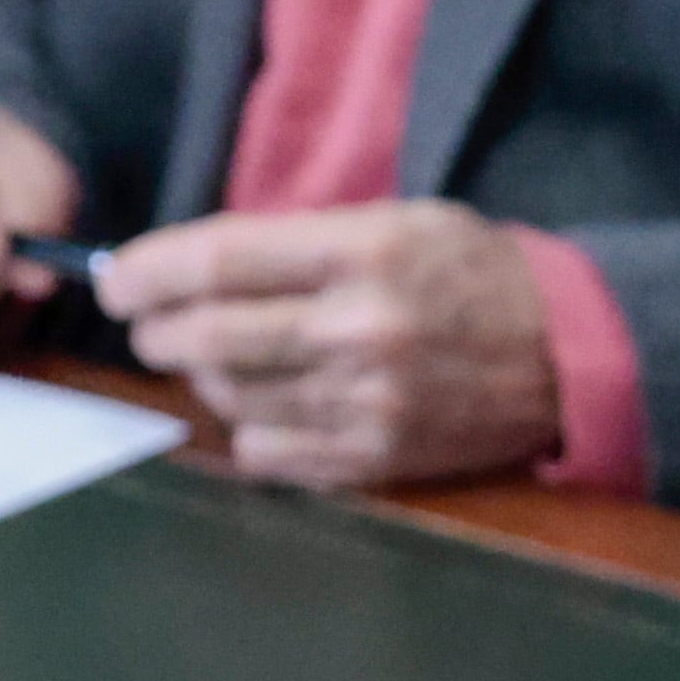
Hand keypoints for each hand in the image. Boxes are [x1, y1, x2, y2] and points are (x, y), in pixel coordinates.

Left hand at [96, 203, 559, 490]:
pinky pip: (269, 451)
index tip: (114, 276)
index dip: (148, 270)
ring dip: (204, 375)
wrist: (565, 353)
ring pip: (233, 395)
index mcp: (366, 252)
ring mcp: (367, 402)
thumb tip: (192, 267)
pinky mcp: (376, 459)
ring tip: (216, 354)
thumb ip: (300, 242)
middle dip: (155, 330)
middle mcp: (361, 329)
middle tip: (144, 322)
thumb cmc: (472, 274)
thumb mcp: (399, 221)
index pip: (220, 261)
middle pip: (210, 336)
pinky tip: (266, 402)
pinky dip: (248, 427)